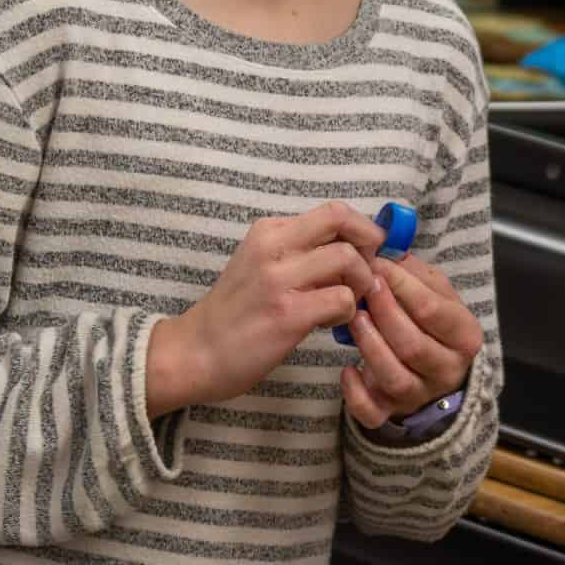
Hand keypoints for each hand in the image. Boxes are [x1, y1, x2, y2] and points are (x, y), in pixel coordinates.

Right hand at [148, 203, 382, 416]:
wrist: (195, 352)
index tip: (369, 251)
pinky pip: (341, 299)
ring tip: (347, 302)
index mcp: (268, 232)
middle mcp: (272, 247)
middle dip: (370, 244)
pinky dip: (347, 311)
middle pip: (342, 220)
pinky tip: (330, 323)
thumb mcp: (258, 265)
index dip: (362, 229)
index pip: (332, 212)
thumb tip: (351, 247)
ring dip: (361, 283)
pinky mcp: (288, 314)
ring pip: (348, 259)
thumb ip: (297, 251)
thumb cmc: (234, 313)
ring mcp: (279, 280)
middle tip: (368, 273)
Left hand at [340, 255, 484, 430]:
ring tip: (353, 318)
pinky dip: (355, 393)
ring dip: (370, 345)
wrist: (434, 369)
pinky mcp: (391, 412)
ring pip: (394, 377)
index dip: (402, 286)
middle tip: (363, 289)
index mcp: (465, 336)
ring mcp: (419, 394)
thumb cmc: (431, 322)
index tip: (377, 266)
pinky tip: (346, 370)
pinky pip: (372, 412)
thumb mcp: (435, 292)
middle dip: (383, 314)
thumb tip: (384, 249)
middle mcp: (447, 369)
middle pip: (413, 345)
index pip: (433, 310)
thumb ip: (414, 273)